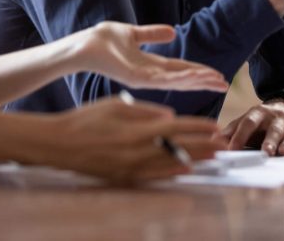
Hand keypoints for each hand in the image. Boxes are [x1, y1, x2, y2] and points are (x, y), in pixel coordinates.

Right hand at [45, 97, 225, 181]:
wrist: (60, 144)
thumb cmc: (86, 120)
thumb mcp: (116, 106)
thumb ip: (146, 112)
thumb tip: (171, 116)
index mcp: (137, 130)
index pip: (177, 128)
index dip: (198, 128)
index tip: (216, 127)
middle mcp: (138, 151)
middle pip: (179, 148)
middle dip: (204, 146)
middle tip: (224, 145)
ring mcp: (132, 167)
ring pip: (171, 164)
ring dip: (194, 160)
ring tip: (212, 157)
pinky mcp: (124, 178)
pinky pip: (154, 176)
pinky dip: (172, 172)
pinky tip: (185, 170)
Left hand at [72, 22, 228, 92]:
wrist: (83, 44)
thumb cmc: (102, 40)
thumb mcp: (134, 34)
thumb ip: (152, 34)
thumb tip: (173, 31)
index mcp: (150, 65)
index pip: (180, 69)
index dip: (199, 72)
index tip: (217, 75)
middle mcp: (149, 75)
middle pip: (182, 78)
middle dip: (203, 81)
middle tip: (224, 84)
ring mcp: (143, 79)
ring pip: (176, 81)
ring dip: (196, 81)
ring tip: (216, 81)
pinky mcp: (135, 78)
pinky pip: (162, 79)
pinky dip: (179, 79)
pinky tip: (194, 78)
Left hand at [221, 100, 283, 155]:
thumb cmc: (264, 121)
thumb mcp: (248, 120)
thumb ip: (232, 130)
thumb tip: (213, 141)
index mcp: (259, 113)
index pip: (248, 123)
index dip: (240, 136)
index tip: (232, 149)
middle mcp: (277, 116)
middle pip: (272, 128)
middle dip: (269, 140)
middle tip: (265, 151)